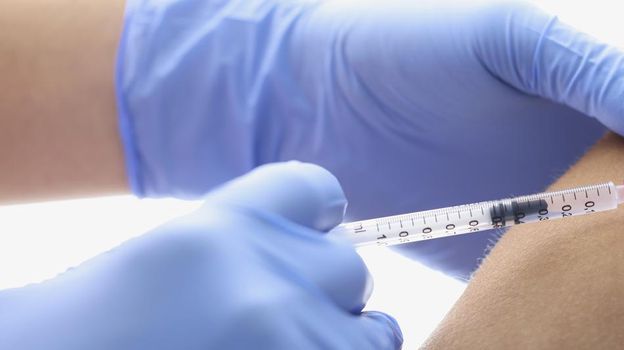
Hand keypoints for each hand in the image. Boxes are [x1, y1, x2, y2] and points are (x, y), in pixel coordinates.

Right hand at [0, 162, 401, 348]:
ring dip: (340, 341)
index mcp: (219, 228)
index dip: (319, 218)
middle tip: (272, 324)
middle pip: (349, 265)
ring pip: (374, 325)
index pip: (314, 188)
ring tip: (282, 347)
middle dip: (323, 294)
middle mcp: (266, 271)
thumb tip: (322, 250)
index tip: (321, 231)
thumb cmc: (100, 331)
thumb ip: (237, 255)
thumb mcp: (163, 271)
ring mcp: (293, 331)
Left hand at [119, 0, 623, 277]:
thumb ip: (597, 74)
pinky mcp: (503, 263)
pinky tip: (616, 321)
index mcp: (601, 100)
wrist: (306, 105)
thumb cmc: (410, 50)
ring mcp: (547, 216)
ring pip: (620, 258)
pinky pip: (553, 292)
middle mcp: (584, 159)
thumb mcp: (512, 41)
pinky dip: (585, 308)